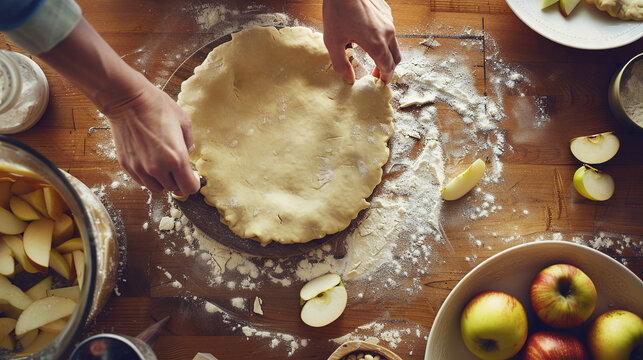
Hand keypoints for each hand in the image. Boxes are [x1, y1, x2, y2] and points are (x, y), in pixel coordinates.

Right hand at [102, 76, 199, 194]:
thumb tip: (188, 154)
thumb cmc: (156, 106)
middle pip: (174, 189)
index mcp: (176, 158)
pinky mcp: (127, 165)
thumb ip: (189, 142)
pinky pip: (142, 181)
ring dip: (163, 181)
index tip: (192, 177)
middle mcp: (158, 168)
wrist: (127, 100)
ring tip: (164, 166)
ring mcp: (140, 168)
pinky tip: (150, 161)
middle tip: (179, 168)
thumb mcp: (184, 121)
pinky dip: (148, 176)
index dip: (193, 183)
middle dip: (179, 181)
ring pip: (157, 188)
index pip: (189, 188)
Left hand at [323, 0, 401, 83]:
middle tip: (376, 73)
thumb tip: (349, 79)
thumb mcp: (332, 41)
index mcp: (376, 44)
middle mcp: (388, 33)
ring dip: (385, 52)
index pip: (388, 68)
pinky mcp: (387, 11)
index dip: (384, 78)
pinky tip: (367, 34)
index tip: (379, 83)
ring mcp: (389, 21)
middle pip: (395, 58)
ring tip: (370, 53)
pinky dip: (383, 37)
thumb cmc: (336, 11)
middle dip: (388, 68)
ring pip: (394, 43)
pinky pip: (388, 29)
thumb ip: (341, 64)